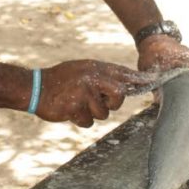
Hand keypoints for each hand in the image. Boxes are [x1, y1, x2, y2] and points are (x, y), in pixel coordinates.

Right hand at [33, 59, 150, 127]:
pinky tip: (69, 110)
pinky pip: (88, 121)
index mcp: (95, 67)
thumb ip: (103, 75)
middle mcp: (92, 77)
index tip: (154, 83)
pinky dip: (80, 120)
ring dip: (91, 113)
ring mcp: (84, 92)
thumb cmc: (60, 80)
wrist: (34, 87)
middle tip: (99, 102)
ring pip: (103, 113)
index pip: (123, 74)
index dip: (139, 81)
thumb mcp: (82, 69)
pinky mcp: (75, 107)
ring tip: (77, 103)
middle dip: (113, 103)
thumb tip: (128, 82)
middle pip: (120, 95)